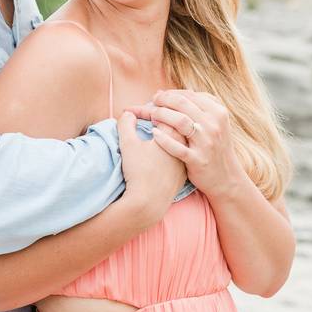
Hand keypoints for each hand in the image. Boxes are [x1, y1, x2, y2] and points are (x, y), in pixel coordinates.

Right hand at [116, 111, 186, 227]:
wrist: (149, 203)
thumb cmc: (138, 171)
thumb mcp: (128, 144)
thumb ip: (126, 124)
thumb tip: (128, 114)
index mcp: (173, 134)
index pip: (167, 113)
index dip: (155, 108)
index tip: (143, 110)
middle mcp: (184, 146)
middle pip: (178, 125)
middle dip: (166, 118)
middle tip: (153, 115)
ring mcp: (185, 161)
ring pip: (182, 141)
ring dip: (171, 134)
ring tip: (159, 133)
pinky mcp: (183, 175)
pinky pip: (181, 156)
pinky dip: (174, 150)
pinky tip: (164, 153)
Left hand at [130, 90, 247, 200]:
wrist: (226, 178)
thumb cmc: (214, 146)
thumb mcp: (214, 123)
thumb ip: (195, 106)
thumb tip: (164, 93)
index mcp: (218, 112)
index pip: (190, 95)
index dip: (171, 93)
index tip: (159, 96)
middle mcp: (214, 125)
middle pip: (182, 104)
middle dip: (163, 101)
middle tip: (152, 103)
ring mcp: (206, 143)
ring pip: (180, 121)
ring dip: (161, 115)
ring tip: (151, 116)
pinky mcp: (198, 160)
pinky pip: (177, 147)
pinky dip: (163, 139)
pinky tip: (154, 134)